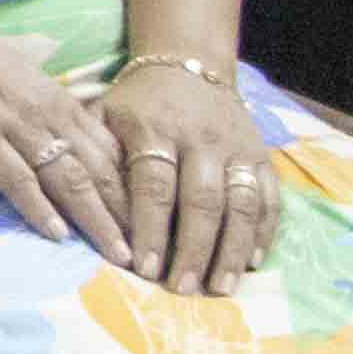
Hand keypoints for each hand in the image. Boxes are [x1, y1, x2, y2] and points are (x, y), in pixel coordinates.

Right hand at [0, 0, 144, 271]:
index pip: (112, 152)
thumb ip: (47, 101)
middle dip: (128, 215)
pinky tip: (56, 233)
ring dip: (96, 219)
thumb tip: (67, 117)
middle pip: (101, 171)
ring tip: (116, 253)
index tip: (154, 223)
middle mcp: (48, 116)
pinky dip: (38, 207)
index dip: (136, 191)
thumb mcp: (21, 74)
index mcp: (60, 102)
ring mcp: (16, 127)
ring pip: (68, 179)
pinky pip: (16, 178)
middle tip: (150, 253)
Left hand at [95, 58, 277, 296]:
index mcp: (154, 128)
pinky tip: (251, 263)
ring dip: (232, 249)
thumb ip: (96, 160)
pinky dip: (263, 232)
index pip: (153, 184)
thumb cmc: (135, 104)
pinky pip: (268, 197)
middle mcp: (201, 138)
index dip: (149, 228)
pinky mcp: (261, 155)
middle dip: (192, 248)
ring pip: (241, 203)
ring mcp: (237, 147)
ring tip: (220, 287)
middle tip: (181, 289)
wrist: (187, 64)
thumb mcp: (105, 117)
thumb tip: (84, 216)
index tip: (143, 268)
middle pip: (201, 200)